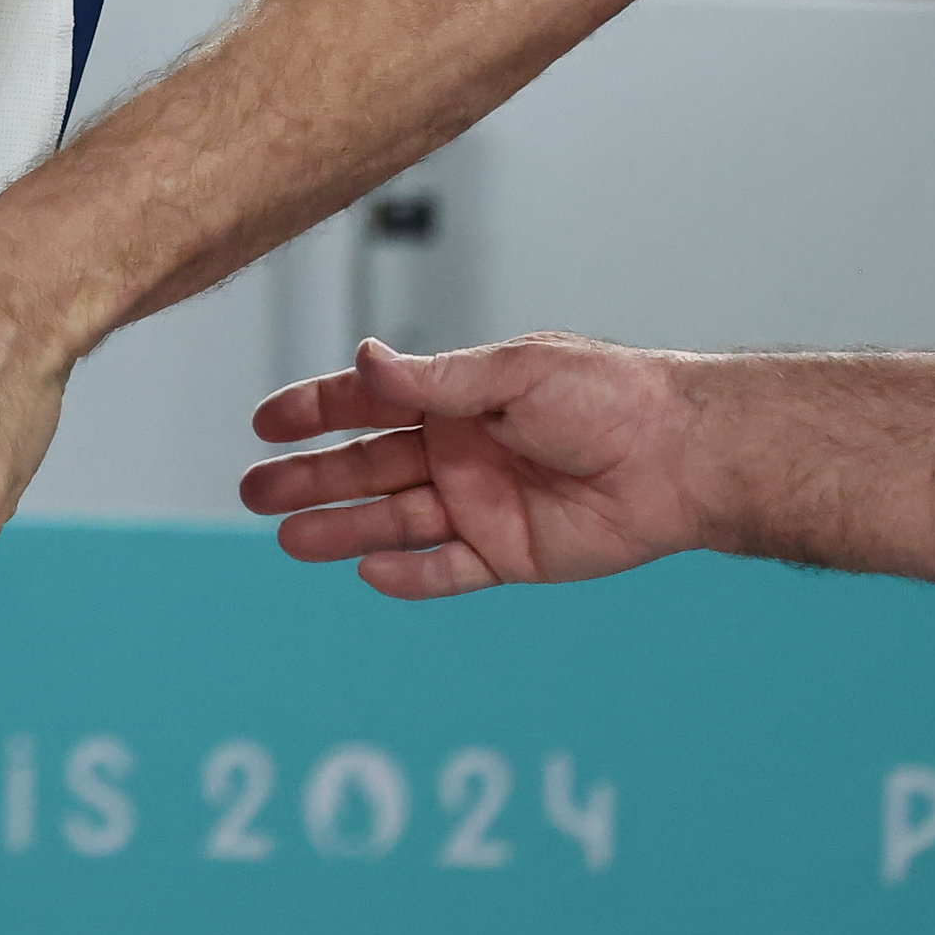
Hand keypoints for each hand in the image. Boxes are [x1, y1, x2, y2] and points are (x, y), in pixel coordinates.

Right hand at [240, 335, 705, 597]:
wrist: (683, 458)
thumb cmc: (608, 398)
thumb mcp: (515, 372)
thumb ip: (436, 378)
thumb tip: (364, 358)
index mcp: (457, 398)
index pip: (368, 403)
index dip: (314, 411)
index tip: (263, 423)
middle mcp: (460, 451)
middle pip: (367, 468)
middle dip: (309, 478)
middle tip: (251, 491)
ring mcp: (481, 505)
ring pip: (394, 522)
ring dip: (341, 529)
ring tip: (286, 539)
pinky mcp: (510, 556)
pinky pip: (446, 571)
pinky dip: (407, 577)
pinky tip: (367, 572)